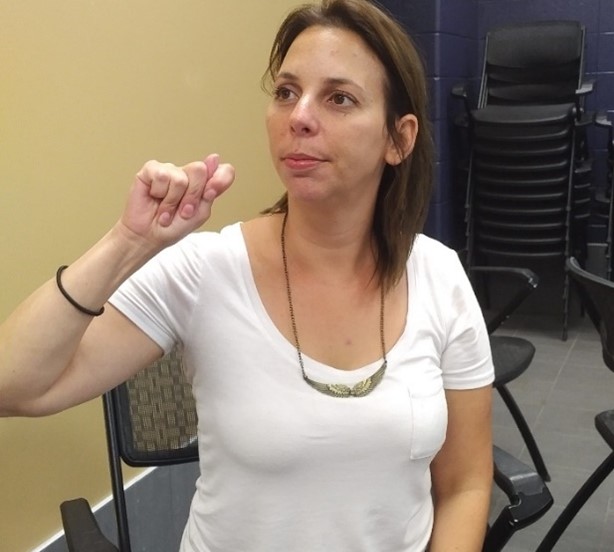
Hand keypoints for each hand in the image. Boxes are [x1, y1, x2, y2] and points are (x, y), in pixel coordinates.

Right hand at [119, 154, 234, 248]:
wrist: (150, 236)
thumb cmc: (174, 226)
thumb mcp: (200, 213)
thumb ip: (210, 189)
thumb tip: (215, 160)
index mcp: (204, 183)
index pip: (223, 170)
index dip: (220, 179)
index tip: (210, 193)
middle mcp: (188, 173)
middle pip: (200, 170)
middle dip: (191, 197)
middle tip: (182, 210)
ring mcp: (170, 170)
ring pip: (180, 178)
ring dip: (172, 201)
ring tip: (167, 210)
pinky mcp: (151, 169)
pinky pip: (162, 176)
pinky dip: (159, 193)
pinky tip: (155, 198)